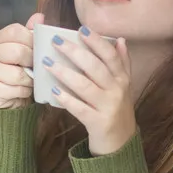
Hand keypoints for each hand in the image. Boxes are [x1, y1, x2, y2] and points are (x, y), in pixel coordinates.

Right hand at [0, 12, 44, 108]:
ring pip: (17, 74)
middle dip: (32, 62)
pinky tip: (24, 90)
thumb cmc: (18, 67)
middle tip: (38, 67)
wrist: (8, 94)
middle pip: (17, 52)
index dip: (32, 40)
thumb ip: (31, 33)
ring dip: (30, 79)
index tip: (39, 49)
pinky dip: (24, 92)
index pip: (15, 31)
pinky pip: (14, 90)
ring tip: (32, 80)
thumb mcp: (26, 48)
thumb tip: (40, 16)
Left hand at [45, 26, 136, 155]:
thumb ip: (122, 62)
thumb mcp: (124, 85)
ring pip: (85, 86)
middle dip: (75, 52)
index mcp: (122, 78)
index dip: (96, 41)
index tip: (81, 29)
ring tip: (47, 63)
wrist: (121, 143)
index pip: (110, 55)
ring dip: (65, 73)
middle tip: (56, 41)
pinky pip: (79, 108)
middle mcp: (117, 90)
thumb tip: (120, 38)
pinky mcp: (98, 122)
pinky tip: (54, 91)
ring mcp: (108, 107)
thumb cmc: (117, 109)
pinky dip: (66, 99)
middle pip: (95, 67)